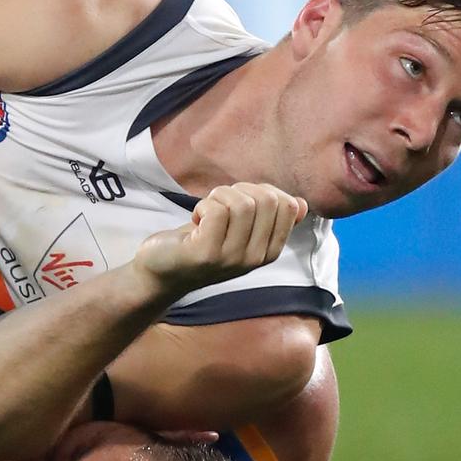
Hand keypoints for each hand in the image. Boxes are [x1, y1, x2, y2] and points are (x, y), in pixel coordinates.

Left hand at [133, 183, 307, 293]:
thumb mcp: (240, 231)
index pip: (288, 205)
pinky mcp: (206, 254)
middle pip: (267, 200)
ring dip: (218, 196)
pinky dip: (203, 205)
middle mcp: (255, 258)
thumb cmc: (201, 242)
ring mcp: (231, 259)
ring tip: (205, 212)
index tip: (238, 201)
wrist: (161, 271)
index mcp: (269, 251)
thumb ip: (269, 218)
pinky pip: (216, 211)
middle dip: (240, 189)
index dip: (261, 190)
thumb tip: (299, 204)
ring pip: (241, 203)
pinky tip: (195, 220)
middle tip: (218, 204)